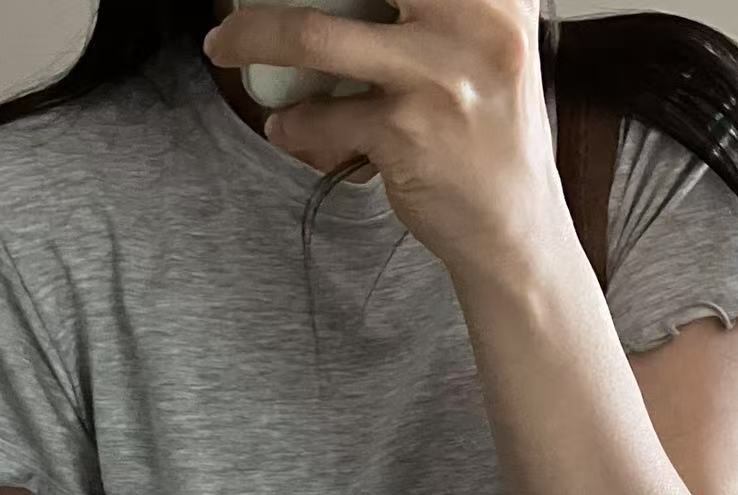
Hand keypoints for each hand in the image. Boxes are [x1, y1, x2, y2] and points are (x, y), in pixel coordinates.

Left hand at [203, 0, 572, 280]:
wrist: (514, 229)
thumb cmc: (490, 133)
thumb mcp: (489, 45)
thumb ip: (442, 6)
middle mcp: (476, 22)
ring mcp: (438, 78)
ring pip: (315, 37)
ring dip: (252, 36)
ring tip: (223, 43)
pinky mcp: (407, 135)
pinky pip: (323, 117)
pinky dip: (294, 124)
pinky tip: (288, 128)